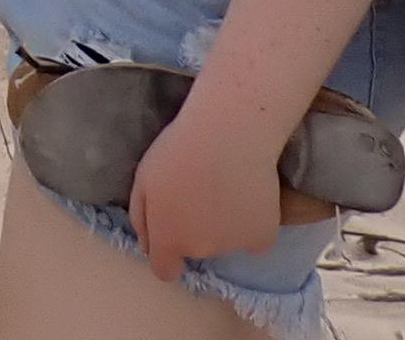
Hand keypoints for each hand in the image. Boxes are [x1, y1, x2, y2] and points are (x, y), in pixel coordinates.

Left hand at [127, 100, 286, 280]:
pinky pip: (254, 235)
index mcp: (169, 238)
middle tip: (202, 189)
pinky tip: (249, 193)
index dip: (167, 255)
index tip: (174, 234)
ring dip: (223, 222)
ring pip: (225, 240)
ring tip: (226, 184)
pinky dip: (251, 221)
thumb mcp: (143, 177)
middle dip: (195, 226)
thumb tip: (148, 246)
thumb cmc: (180, 149)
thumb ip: (142, 217)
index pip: (164, 270)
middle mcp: (201, 250)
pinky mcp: (263, 236)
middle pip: (196, 248)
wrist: (230, 134)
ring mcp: (234, 245)